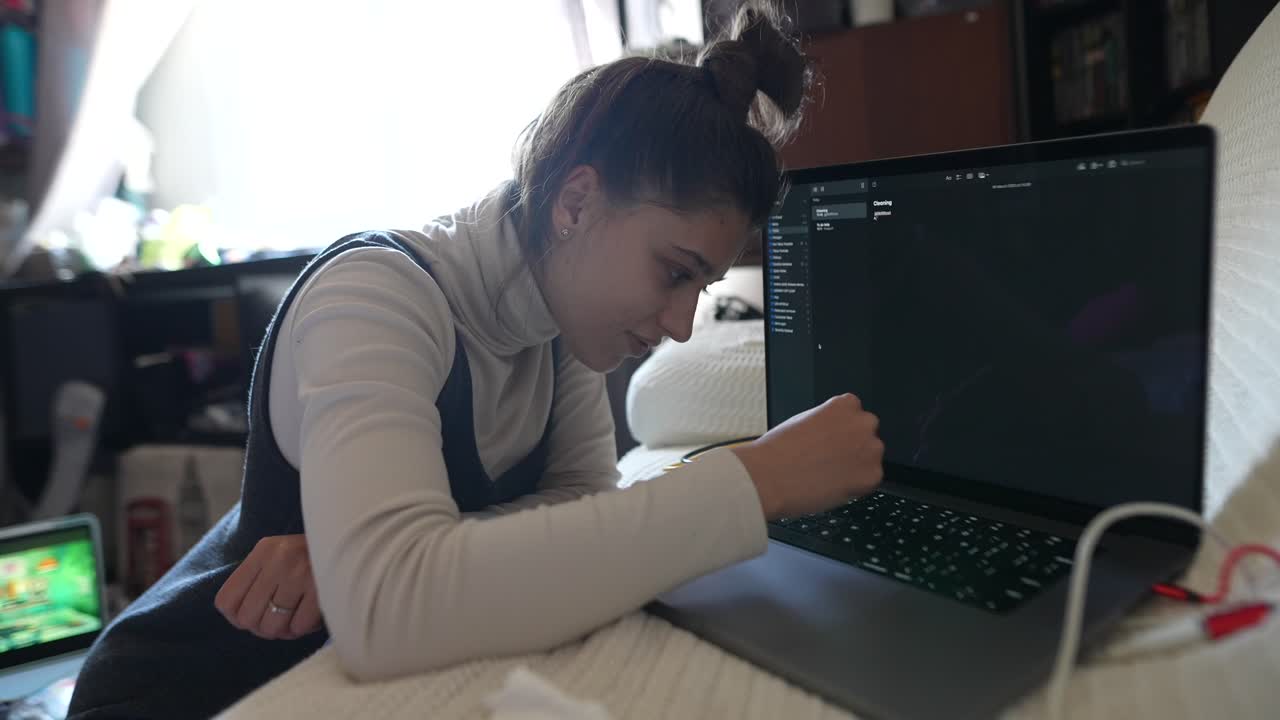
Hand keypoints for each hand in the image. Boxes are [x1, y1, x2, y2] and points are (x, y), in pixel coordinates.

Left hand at [214, 534, 322, 639]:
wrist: (354, 541)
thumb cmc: (312, 556)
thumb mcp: (279, 554)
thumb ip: (256, 579)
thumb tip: (238, 618)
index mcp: (264, 550)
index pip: (227, 600)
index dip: (236, 618)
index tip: (252, 617)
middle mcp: (279, 559)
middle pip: (248, 618)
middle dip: (261, 628)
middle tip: (277, 622)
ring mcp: (301, 573)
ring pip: (272, 626)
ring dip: (283, 631)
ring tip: (294, 620)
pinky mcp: (322, 588)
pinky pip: (299, 627)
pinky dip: (304, 628)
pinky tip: (311, 616)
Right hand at [733, 394, 883, 519]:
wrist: (769, 475)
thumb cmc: (778, 450)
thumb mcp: (805, 420)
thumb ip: (829, 424)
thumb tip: (838, 437)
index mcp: (846, 404)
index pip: (855, 415)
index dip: (841, 432)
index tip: (830, 442)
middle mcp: (863, 423)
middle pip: (866, 435)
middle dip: (853, 447)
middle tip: (829, 460)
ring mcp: (871, 449)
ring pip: (870, 459)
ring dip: (855, 466)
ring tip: (826, 474)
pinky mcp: (871, 476)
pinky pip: (869, 481)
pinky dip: (855, 487)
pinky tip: (832, 485)